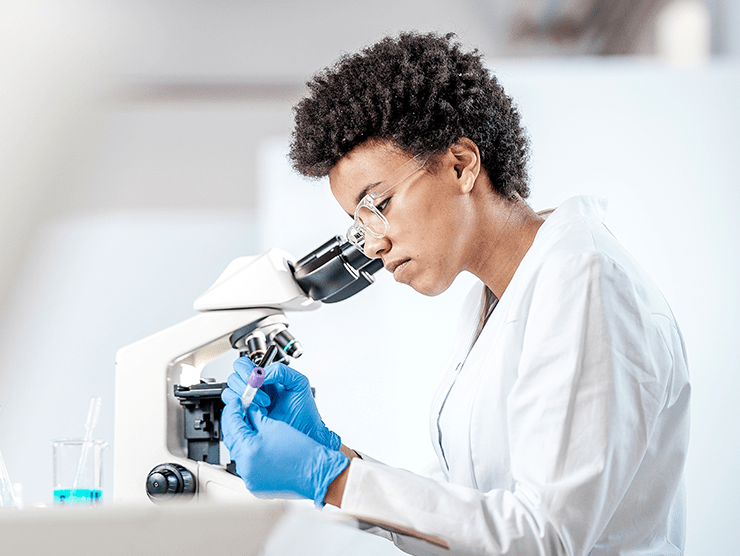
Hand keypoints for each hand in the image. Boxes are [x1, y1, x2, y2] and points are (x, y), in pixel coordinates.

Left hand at [221, 397, 348, 504]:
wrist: (315, 472)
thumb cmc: (301, 451)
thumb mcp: (274, 426)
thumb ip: (255, 417)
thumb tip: (246, 410)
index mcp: (248, 448)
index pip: (232, 423)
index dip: (233, 409)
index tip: (237, 402)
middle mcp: (245, 466)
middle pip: (231, 439)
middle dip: (235, 424)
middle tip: (242, 414)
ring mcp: (249, 478)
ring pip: (238, 453)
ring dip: (242, 440)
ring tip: (252, 430)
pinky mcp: (255, 485)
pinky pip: (246, 466)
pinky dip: (249, 455)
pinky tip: (257, 446)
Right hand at [225, 357, 340, 450]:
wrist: (306, 432)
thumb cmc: (304, 410)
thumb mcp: (298, 383)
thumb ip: (281, 371)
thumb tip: (261, 373)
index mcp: (265, 378)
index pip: (243, 365)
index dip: (245, 369)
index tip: (254, 378)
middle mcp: (254, 390)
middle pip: (233, 378)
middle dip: (245, 385)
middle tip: (261, 394)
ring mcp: (248, 405)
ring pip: (229, 393)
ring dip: (245, 398)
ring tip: (264, 405)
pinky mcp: (245, 419)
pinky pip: (232, 411)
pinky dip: (241, 410)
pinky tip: (257, 413)